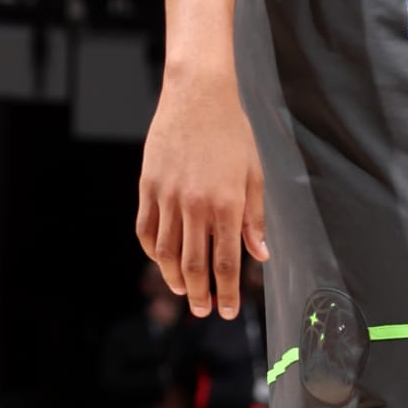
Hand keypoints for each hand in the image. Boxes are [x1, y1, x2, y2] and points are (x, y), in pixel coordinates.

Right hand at [137, 70, 269, 319]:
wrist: (198, 96)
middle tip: (204, 311)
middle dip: (200, 294)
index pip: (225, 262)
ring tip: (183, 292)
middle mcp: (194, 205)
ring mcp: (167, 197)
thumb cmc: (232, 133)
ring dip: (174, 278)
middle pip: (194, 265)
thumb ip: (255, 218)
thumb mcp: (254, 174)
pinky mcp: (148, 187)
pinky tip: (163, 260)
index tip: (229, 311)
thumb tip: (261, 255)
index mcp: (227, 203)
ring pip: (166, 253)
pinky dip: (153, 251)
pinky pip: (146, 230)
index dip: (227, 291)